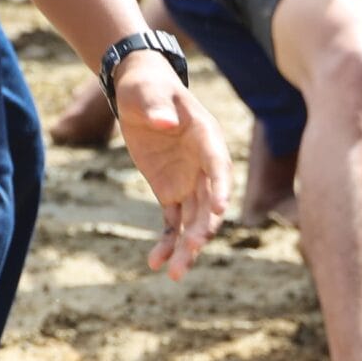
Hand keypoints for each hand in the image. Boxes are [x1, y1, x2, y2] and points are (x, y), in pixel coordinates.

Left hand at [111, 50, 232, 278]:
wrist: (139, 92)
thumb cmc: (147, 86)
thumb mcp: (147, 92)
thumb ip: (157, 106)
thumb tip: (163, 122)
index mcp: (206, 136)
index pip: (218, 165)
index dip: (221, 188)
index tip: (220, 210)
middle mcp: (204, 164)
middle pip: (210, 202)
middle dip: (203, 228)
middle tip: (191, 250)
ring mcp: (189, 181)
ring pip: (194, 220)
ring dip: (187, 246)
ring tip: (173, 273)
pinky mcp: (171, 192)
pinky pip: (173, 223)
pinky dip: (167, 243)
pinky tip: (154, 263)